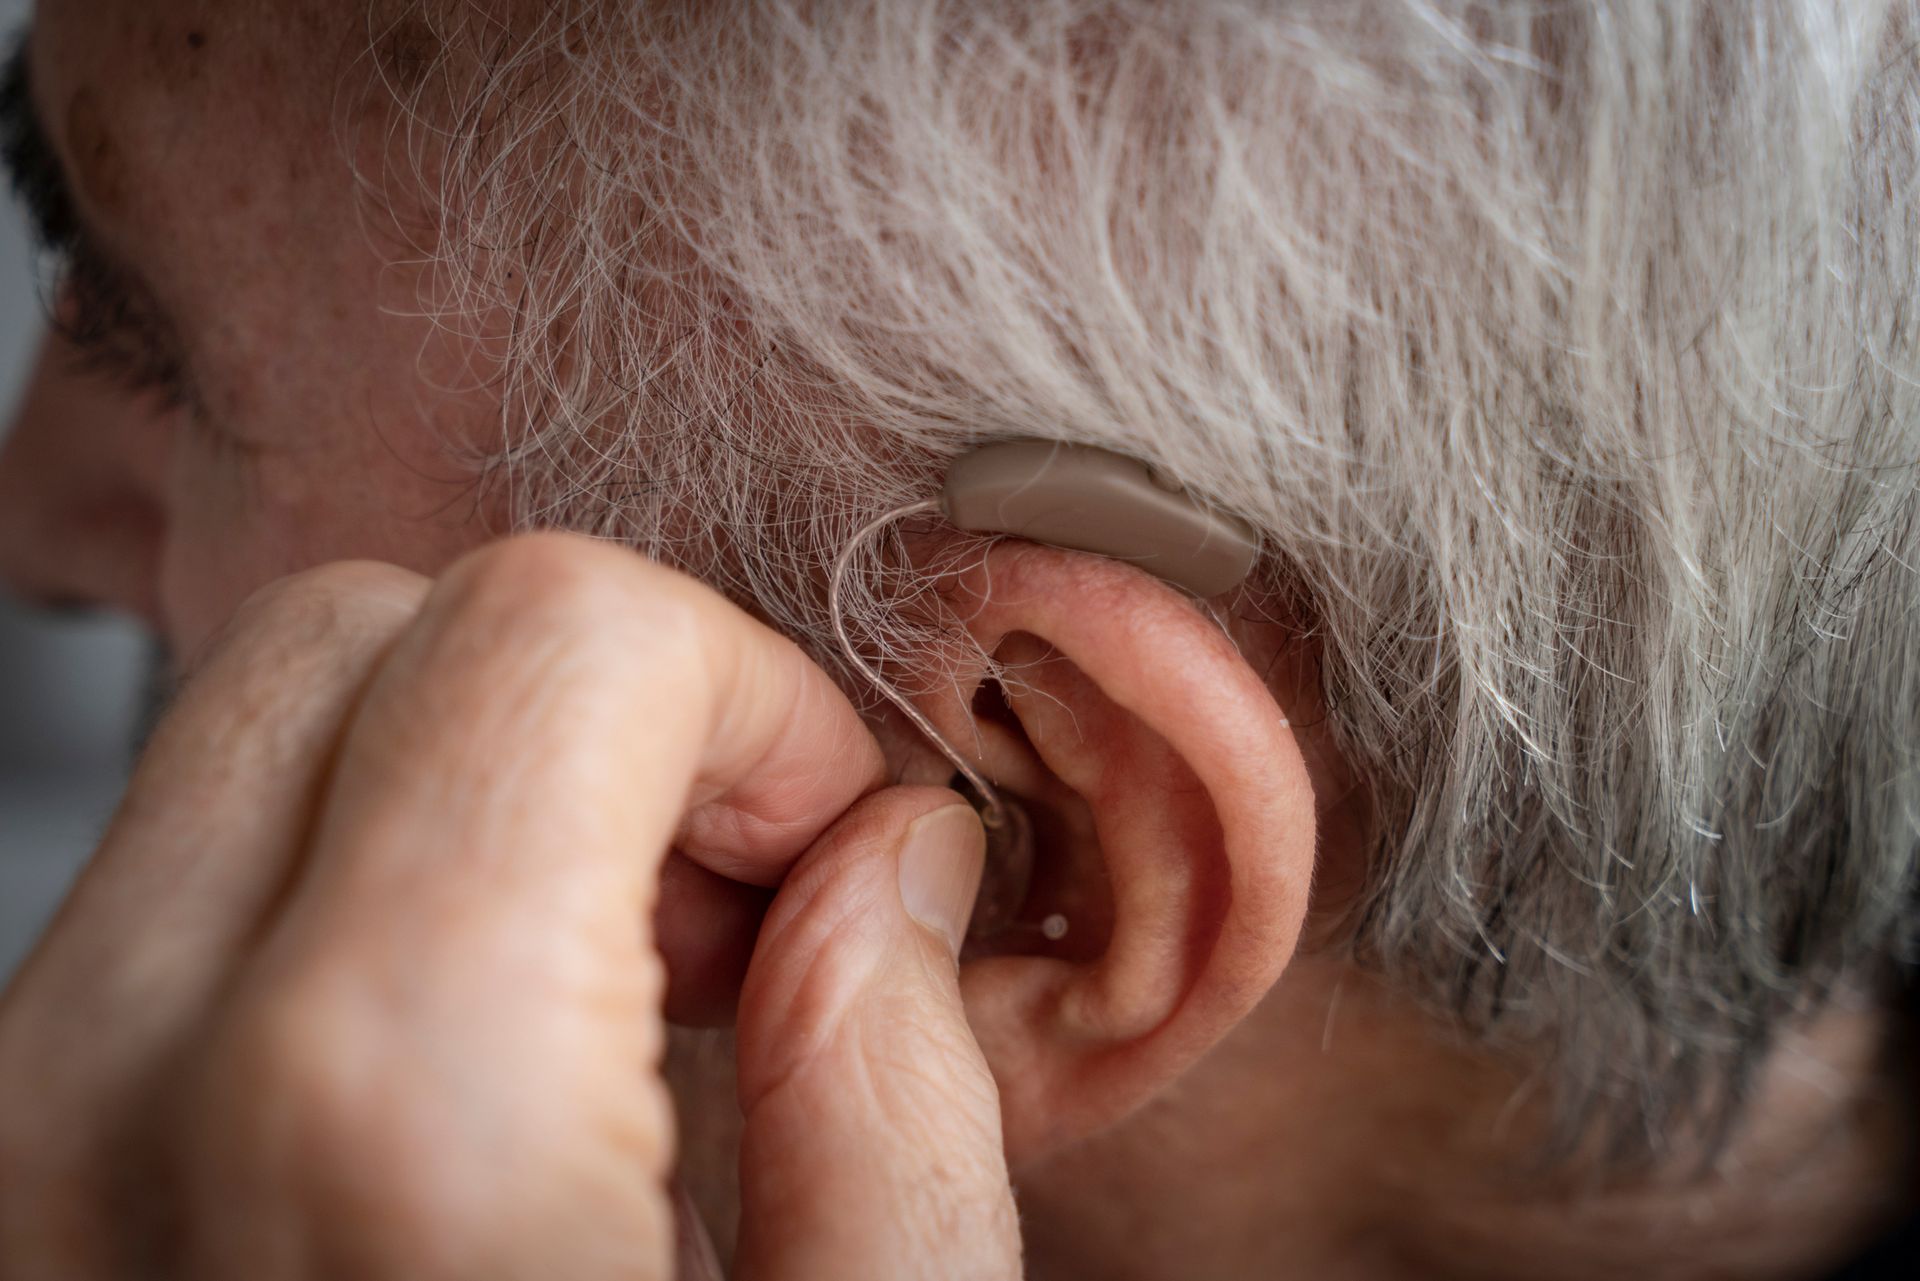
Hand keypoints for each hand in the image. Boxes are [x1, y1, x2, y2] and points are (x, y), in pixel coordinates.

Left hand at [0, 534, 1020, 1278]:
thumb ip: (905, 1112)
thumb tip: (889, 880)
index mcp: (392, 1111)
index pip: (549, 628)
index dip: (746, 696)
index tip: (823, 845)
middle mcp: (123, 1086)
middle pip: (368, 627)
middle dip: (596, 712)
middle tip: (722, 911)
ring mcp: (14, 1127)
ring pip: (246, 740)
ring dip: (466, 795)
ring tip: (603, 1007)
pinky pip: (172, 900)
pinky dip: (346, 904)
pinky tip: (471, 1083)